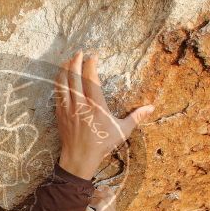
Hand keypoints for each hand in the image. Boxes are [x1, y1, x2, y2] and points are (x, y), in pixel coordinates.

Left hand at [55, 50, 154, 179]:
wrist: (79, 158)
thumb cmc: (102, 144)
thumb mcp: (122, 131)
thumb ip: (136, 117)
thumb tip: (152, 108)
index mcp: (96, 106)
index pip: (91, 78)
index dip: (91, 64)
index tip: (94, 56)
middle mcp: (80, 104)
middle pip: (74, 76)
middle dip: (76, 61)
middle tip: (79, 52)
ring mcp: (68, 108)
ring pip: (63, 83)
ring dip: (65, 69)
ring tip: (69, 60)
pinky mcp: (60, 113)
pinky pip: (57, 93)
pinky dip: (59, 82)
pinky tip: (61, 77)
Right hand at [77, 188, 121, 210]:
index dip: (78, 205)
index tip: (70, 203)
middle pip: (98, 200)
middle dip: (86, 197)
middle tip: (76, 196)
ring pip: (104, 195)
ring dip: (93, 192)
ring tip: (83, 194)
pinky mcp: (115, 207)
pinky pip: (110, 193)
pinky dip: (102, 190)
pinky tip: (94, 192)